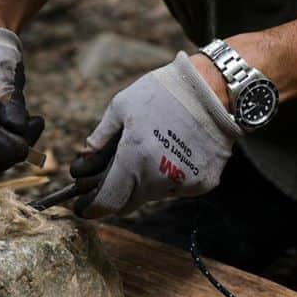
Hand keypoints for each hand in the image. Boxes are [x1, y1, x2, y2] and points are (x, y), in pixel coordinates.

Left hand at [70, 52, 240, 217]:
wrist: (213, 89)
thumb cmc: (163, 92)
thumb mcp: (122, 106)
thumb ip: (100, 137)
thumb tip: (83, 160)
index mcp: (134, 159)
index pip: (107, 202)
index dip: (92, 207)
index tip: (83, 207)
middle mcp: (158, 178)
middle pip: (129, 202)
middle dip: (118, 192)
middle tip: (115, 173)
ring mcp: (184, 184)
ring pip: (154, 195)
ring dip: (145, 182)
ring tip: (152, 149)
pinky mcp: (204, 183)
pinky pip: (178, 188)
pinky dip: (170, 177)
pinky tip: (174, 150)